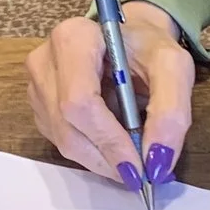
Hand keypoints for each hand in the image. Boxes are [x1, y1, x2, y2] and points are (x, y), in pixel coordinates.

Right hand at [26, 0, 194, 191]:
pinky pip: (62, 143)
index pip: (80, 101)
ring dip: (102, 160)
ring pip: (64, 142)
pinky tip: (113, 143)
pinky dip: (93, 154)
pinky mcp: (39, 107)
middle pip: (68, 128)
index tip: (141, 166)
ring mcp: (36, 86)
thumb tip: (158, 161)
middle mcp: (44, 61)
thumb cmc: (148, 47)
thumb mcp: (173, 67)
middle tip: (143, 172)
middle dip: (108, 158)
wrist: (129, 38)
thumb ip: (171, 111)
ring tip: (133, 156)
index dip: (109, 140)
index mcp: (72, 39)